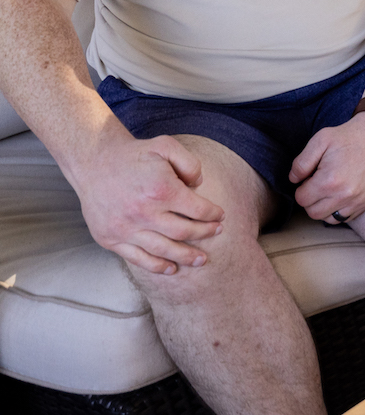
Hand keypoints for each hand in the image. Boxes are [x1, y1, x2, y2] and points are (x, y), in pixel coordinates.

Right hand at [73, 133, 225, 274]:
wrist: (94, 162)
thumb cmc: (134, 155)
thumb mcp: (167, 146)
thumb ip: (190, 164)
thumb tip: (199, 185)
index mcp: (161, 190)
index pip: (197, 209)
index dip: (213, 214)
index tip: (220, 216)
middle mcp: (143, 213)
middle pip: (184, 232)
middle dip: (205, 234)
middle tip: (217, 233)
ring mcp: (125, 229)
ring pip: (163, 250)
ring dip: (186, 257)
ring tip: (201, 259)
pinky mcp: (110, 239)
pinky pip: (137, 258)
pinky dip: (157, 266)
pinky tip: (171, 268)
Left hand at [290, 113, 364, 223]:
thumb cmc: (348, 136)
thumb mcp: (319, 141)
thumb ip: (301, 163)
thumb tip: (293, 180)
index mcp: (329, 181)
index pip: (301, 199)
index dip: (302, 187)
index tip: (310, 177)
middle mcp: (344, 195)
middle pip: (313, 212)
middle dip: (310, 200)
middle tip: (318, 184)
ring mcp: (358, 201)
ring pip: (328, 219)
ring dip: (324, 207)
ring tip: (329, 190)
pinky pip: (346, 218)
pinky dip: (338, 210)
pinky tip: (340, 194)